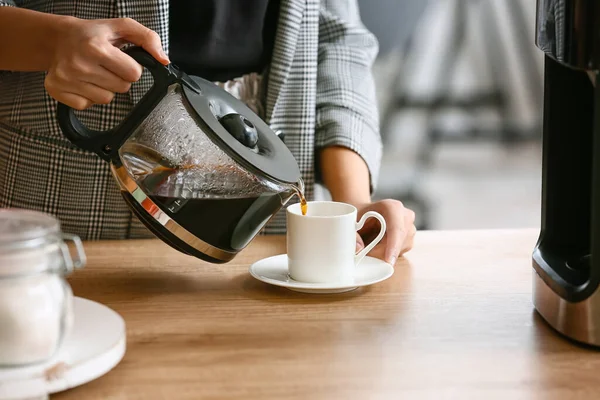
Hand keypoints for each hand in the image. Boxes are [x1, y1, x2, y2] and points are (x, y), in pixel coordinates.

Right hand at [45, 17, 168, 109]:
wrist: (58, 38)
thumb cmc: (93, 34)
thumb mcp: (122, 27)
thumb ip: (148, 39)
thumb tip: (164, 60)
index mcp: (96, 47)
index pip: (133, 74)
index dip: (131, 68)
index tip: (120, 59)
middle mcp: (79, 64)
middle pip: (122, 88)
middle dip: (119, 78)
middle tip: (106, 65)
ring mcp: (66, 78)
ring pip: (106, 99)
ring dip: (105, 88)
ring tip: (94, 72)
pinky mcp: (57, 90)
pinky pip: (87, 106)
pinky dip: (88, 97)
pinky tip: (83, 81)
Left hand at [355, 200, 415, 264]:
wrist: (364, 212)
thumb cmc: (359, 215)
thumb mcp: (351, 221)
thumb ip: (354, 235)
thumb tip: (359, 248)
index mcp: (392, 207)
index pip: (396, 228)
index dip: (393, 245)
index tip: (388, 260)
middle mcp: (405, 216)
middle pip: (399, 241)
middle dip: (383, 252)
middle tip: (365, 254)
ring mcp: (410, 227)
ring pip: (400, 249)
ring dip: (384, 253)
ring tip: (369, 246)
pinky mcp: (409, 239)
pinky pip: (400, 252)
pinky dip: (388, 253)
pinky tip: (378, 246)